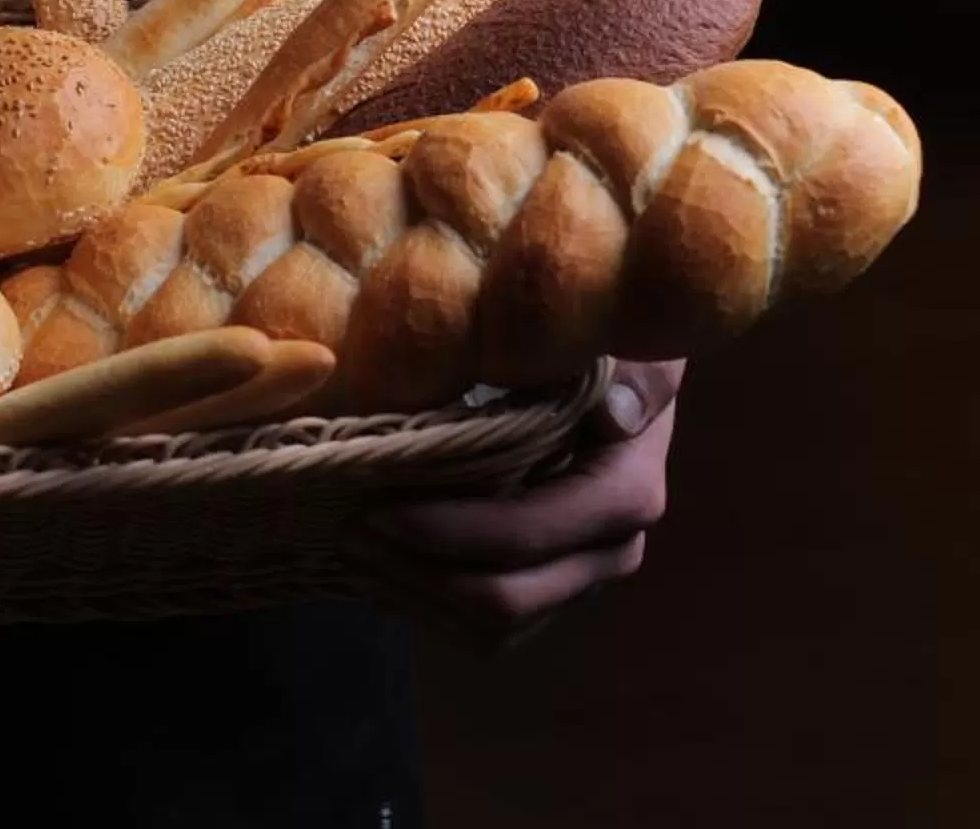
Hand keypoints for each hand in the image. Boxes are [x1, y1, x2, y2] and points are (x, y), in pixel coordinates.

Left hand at [364, 359, 682, 651]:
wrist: (616, 386)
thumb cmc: (605, 354)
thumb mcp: (625, 347)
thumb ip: (631, 374)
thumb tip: (616, 412)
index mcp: (624, 493)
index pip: (526, 533)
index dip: (447, 531)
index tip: (375, 506)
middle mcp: (610, 552)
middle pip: (504, 598)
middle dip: (416, 571)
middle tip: (347, 528)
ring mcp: (579, 581)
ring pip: (490, 629)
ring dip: (414, 596)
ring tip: (352, 548)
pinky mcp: (550, 594)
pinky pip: (485, 634)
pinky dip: (428, 609)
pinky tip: (383, 567)